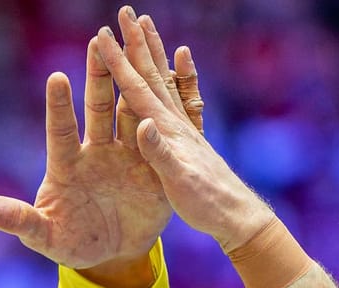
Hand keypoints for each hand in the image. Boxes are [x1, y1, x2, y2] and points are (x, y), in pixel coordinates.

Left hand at [0, 8, 203, 274]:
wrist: (112, 255)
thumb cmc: (69, 242)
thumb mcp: (43, 236)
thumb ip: (17, 219)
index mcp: (67, 165)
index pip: (61, 130)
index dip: (59, 106)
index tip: (57, 78)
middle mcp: (97, 152)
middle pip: (100, 108)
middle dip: (100, 75)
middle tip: (100, 41)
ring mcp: (127, 157)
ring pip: (133, 114)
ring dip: (136, 85)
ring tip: (139, 51)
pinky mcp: (154, 168)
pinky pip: (163, 140)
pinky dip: (167, 118)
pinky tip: (172, 88)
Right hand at [92, 8, 275, 251]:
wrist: (236, 216)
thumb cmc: (205, 205)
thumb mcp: (177, 185)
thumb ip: (159, 154)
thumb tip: (143, 125)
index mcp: (166, 132)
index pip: (137, 90)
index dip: (118, 63)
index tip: (102, 36)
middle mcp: (175, 122)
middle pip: (151, 75)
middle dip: (137, 43)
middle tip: (126, 13)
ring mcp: (183, 127)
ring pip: (163, 80)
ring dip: (152, 52)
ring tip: (146, 25)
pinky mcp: (189, 136)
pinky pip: (180, 98)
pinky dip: (178, 75)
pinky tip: (180, 61)